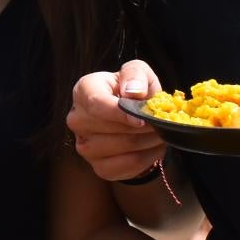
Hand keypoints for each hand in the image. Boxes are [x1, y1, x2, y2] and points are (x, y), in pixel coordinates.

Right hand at [68, 61, 170, 184]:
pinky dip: (148, 157)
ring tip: (159, 132)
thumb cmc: (132, 91)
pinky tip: (152, 146)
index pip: (96, 104)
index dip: (120, 113)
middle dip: (142, 126)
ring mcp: (85, 146)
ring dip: (148, 141)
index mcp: (83, 91)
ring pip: (123, 147)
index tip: (142, 118)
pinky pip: (128, 165)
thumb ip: (135, 75)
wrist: (130, 117)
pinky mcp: (99, 167)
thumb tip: (133, 92)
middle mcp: (78, 120)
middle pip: (112, 128)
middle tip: (161, 122)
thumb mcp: (138, 72)